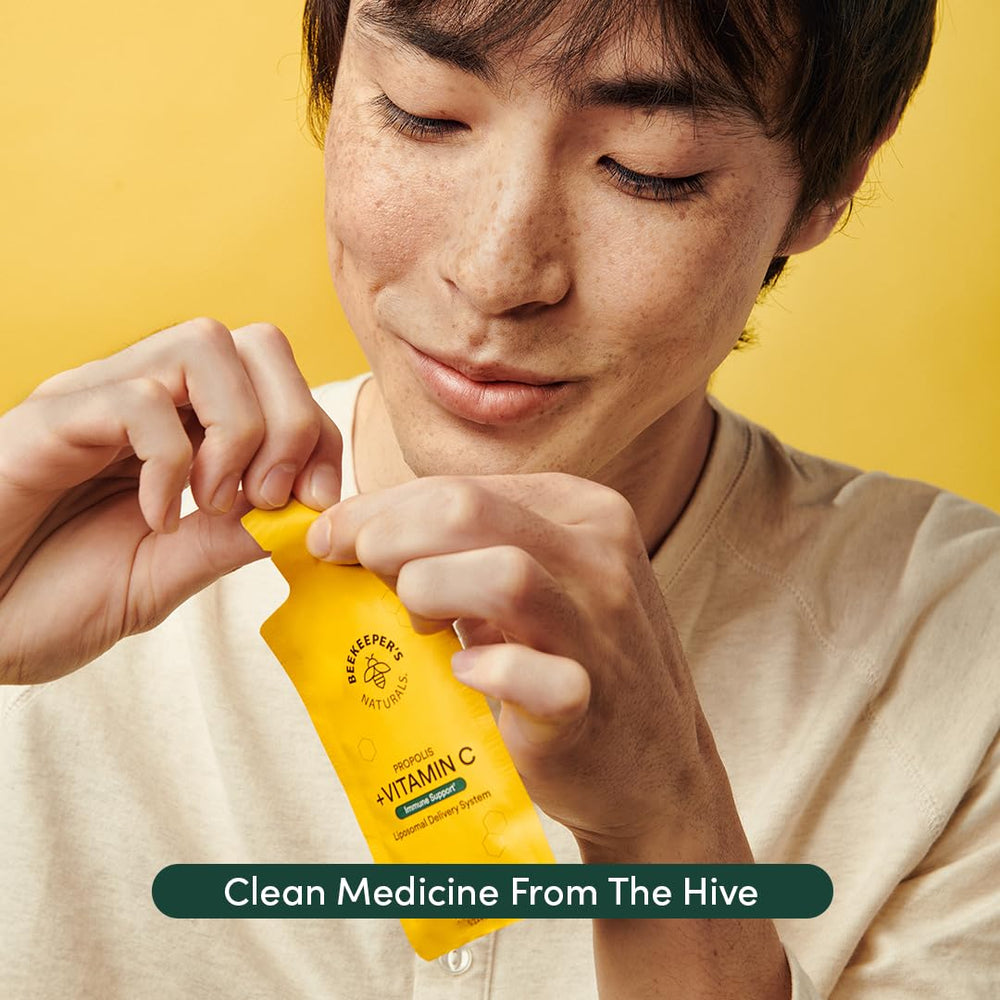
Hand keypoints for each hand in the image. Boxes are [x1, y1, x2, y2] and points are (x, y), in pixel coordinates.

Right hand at [0, 318, 341, 683]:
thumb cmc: (48, 599)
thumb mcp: (166, 573)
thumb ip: (231, 540)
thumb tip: (309, 512)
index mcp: (178, 427)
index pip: (276, 381)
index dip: (317, 432)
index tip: (317, 500)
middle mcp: (142, 398)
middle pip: (254, 342)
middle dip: (291, 420)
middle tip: (267, 498)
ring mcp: (94, 400)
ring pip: (202, 346)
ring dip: (237, 430)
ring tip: (213, 503)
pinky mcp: (46, 421)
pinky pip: (134, 400)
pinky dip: (168, 462)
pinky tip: (153, 516)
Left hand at [305, 473, 732, 860]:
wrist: (651, 767)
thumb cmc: (569, 660)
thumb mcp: (535, 580)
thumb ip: (468, 547)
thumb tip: (357, 529)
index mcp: (582, 511)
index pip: (461, 487)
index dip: (379, 508)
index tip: (329, 538)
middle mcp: (600, 555)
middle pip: (467, 511)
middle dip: (387, 536)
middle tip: (357, 573)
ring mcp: (602, 629)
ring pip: (503, 574)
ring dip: (428, 590)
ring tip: (414, 621)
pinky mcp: (591, 702)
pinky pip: (539, 677)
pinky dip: (489, 671)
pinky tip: (465, 672)